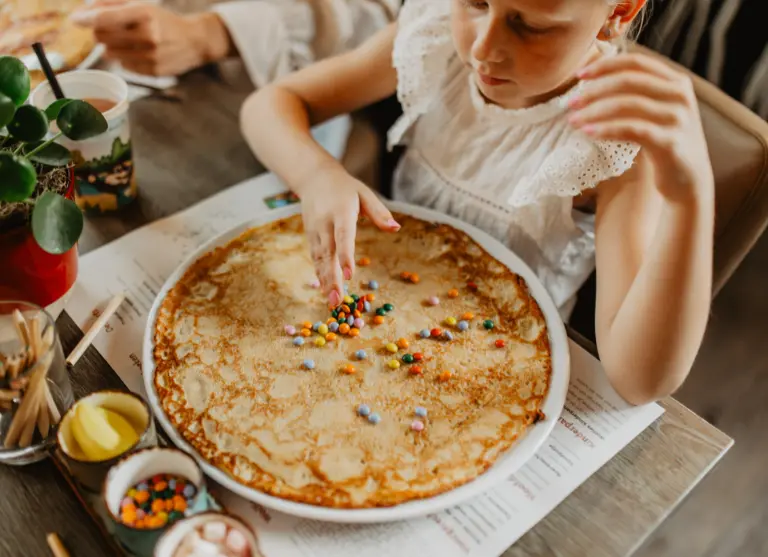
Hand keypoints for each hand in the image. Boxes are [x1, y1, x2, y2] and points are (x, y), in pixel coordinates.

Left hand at [70, 1, 231, 75]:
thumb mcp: (141, 4)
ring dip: (112, 45)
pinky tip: (139, 52)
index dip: (84, 19)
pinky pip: (124, 65)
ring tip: (127, 40)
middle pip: (101, 36)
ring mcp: (150, 56)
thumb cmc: (163, 20)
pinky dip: (125, 58)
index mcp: (144, 14)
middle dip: (99, 31)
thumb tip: (84, 11)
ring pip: (110, 52)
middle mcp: (147, 35)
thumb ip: (111, 4)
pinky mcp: (152, 71)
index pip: (103, 18)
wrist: (195, 41)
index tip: (75, 19)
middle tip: (106, 27)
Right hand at [300, 168, 399, 305]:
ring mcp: (315, 231)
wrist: (314, 178)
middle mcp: (325, 223)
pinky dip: (319, 275)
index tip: (350, 275)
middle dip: (333, 278)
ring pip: (320, 260)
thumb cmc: (345, 187)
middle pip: (329, 254)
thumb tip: (396, 228)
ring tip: (332, 301)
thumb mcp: (364, 194)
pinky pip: (315, 259)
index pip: (343, 236)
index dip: (345, 256)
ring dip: (325, 281)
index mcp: (341, 212)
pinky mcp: (310, 237)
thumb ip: (379, 213)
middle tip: (338, 300)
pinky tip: (325, 290)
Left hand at [568, 53, 714, 204]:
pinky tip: (588, 133)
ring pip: (627, 104)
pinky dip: (606, 129)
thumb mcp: (656, 111)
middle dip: (594, 90)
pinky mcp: (670, 142)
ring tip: (573, 120)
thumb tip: (595, 80)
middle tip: (570, 103)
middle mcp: (680, 95)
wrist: (689, 180)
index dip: (605, 66)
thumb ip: (639, 93)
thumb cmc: (664, 143)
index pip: (636, 62)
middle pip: (628, 81)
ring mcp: (677, 118)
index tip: (579, 75)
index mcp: (676, 81)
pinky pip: (631, 129)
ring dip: (594, 112)